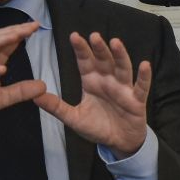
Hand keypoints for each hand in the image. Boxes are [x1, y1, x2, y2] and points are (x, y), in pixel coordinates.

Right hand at [0, 22, 45, 130]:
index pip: (7, 43)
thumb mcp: (2, 99)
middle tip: (33, 25)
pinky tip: (1, 68)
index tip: (36, 26)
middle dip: (16, 31)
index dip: (21, 34)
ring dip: (2, 41)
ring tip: (18, 35)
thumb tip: (43, 86)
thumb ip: (21, 91)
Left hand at [34, 32, 151, 157]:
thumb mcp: (73, 118)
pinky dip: (144, 76)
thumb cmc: (96, 126)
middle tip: (93, 36)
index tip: (74, 36)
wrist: (118, 143)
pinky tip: (145, 64)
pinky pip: (141, 87)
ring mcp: (123, 88)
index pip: (85, 62)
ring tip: (115, 42)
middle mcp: (107, 80)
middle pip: (103, 61)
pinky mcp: (136, 100)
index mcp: (91, 82)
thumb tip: (34, 96)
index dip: (80, 49)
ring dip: (120, 55)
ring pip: (122, 68)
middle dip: (99, 48)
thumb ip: (56, 107)